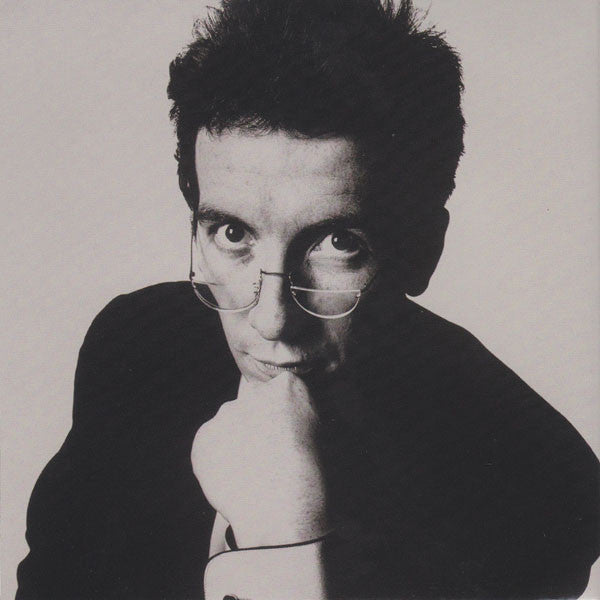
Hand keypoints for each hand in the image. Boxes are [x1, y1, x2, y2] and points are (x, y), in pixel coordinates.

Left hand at [192, 372, 328, 547]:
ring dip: (233, 442)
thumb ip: (291, 416)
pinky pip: (209, 445)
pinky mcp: (204, 435)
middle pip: (249, 404)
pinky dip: (216, 459)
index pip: (277, 391)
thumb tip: (276, 422)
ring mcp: (225, 413)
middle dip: (252, 424)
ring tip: (249, 472)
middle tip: (263, 455)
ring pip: (227, 424)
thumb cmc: (307, 476)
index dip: (278, 415)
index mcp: (286, 387)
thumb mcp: (314, 433)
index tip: (281, 434)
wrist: (281, 506)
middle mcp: (253, 393)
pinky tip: (233, 478)